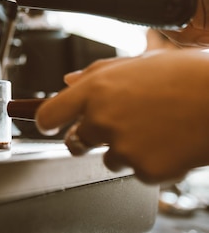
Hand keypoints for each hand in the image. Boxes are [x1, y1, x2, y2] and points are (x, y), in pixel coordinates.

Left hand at [35, 49, 208, 183]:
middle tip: (117, 126)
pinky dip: (150, 163)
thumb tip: (67, 80)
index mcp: (95, 89)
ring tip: (155, 128)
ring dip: (124, 149)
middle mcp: (101, 118)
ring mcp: (122, 146)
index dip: (47, 123)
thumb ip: (96, 73)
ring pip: (108, 158)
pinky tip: (168, 143)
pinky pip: (137, 172)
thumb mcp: (138, 63)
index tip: (50, 126)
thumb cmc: (187, 75)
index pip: (48, 115)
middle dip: (88, 137)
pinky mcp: (145, 170)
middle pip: (76, 140)